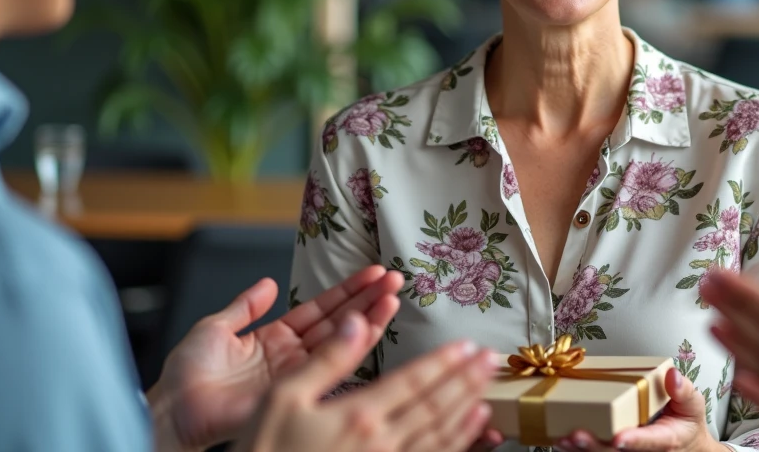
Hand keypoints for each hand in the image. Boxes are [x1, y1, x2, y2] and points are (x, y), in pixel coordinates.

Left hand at [149, 266, 403, 450]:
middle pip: (339, 322)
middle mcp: (293, 355)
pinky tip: (373, 328)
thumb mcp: (216, 327)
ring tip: (393, 297)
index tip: (373, 272)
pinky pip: (331, 364)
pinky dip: (355, 346)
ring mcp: (298, 373)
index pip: (320, 309)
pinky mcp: (297, 389)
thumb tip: (267, 283)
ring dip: (371, 318)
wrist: (175, 407)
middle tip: (395, 280)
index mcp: (276, 338)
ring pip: (342, 340)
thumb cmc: (186, 375)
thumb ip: (245, 306)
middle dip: (369, 299)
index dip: (347, 290)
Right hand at [232, 317, 498, 451]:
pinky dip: (457, 442)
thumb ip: (327, 359)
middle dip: (466, 379)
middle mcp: (381, 441)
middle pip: (435, 404)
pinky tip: (472, 428)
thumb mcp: (283, 397)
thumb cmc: (266, 449)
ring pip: (439, 433)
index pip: (413, 381)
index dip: (444, 362)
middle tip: (491, 359)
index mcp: (358, 414)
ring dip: (468, 407)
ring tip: (488, 387)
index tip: (468, 346)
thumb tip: (356, 320)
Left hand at [554, 368, 723, 451]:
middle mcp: (644, 451)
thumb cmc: (685, 423)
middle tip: (574, 435)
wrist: (685, 447)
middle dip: (594, 446)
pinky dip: (577, 449)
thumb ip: (683, 391)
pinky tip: (559, 439)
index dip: (634, 441)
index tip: (619, 439)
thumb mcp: (693, 406)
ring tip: (560, 439)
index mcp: (665, 440)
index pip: (650, 442)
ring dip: (580, 450)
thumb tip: (672, 375)